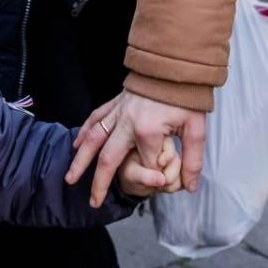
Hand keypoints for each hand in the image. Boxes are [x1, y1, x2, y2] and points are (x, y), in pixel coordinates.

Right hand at [66, 90, 207, 208]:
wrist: (174, 65)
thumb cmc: (186, 97)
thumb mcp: (196, 129)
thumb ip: (192, 160)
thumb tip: (190, 188)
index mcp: (148, 130)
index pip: (147, 163)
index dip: (156, 173)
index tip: (166, 175)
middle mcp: (127, 122)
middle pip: (108, 159)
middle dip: (99, 183)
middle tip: (93, 202)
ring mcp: (117, 112)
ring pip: (93, 140)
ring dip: (81, 160)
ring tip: (71, 178)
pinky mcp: (114, 103)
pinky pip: (94, 119)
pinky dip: (84, 132)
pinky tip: (76, 145)